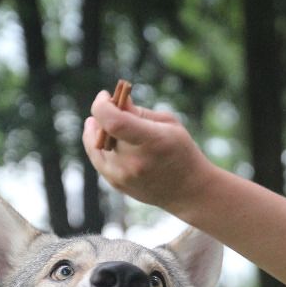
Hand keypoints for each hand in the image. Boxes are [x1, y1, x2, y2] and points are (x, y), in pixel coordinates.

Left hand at [82, 90, 212, 212]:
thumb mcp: (169, 124)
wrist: (189, 191)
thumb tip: (115, 100)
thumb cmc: (181, 151)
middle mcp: (134, 162)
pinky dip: (97, 144)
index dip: (102, 105)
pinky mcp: (116, 183)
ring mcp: (123, 176)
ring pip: (96, 144)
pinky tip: (105, 136)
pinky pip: (97, 158)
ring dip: (99, 129)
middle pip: (104, 130)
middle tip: (114, 107)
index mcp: (152, 142)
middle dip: (104, 114)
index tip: (106, 95)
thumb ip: (139, 112)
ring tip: (109, 123)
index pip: (114, 122)